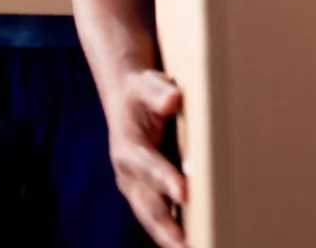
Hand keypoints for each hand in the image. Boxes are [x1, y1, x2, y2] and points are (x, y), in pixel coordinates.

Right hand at [110, 68, 187, 247]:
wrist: (126, 99)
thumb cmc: (142, 91)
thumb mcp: (148, 83)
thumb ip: (159, 91)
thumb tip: (172, 99)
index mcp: (128, 146)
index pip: (148, 166)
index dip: (164, 179)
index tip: (183, 192)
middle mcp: (127, 172)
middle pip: (146, 203)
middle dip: (166, 225)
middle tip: (186, 243)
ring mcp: (134, 186)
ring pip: (149, 216)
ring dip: (168, 235)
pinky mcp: (142, 192)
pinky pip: (155, 215)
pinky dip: (169, 231)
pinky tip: (189, 241)